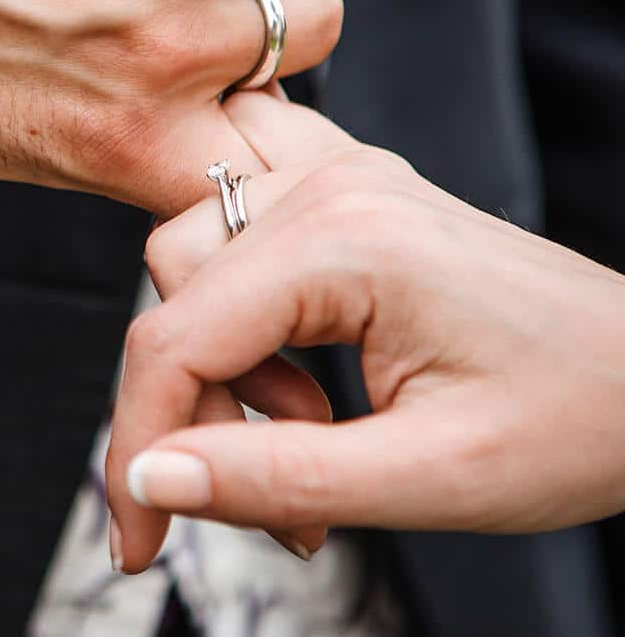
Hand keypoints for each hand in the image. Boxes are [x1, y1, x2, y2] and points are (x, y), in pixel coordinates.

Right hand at [105, 91, 624, 571]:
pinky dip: (239, 313)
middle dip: (191, 404)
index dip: (137, 443)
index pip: (176, 337)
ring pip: (192, 258)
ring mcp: (336, 182)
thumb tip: (150, 481)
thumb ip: (277, 478)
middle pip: (173, 290)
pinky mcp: (343, 200)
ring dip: (220, 359)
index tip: (137, 534)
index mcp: (350, 240)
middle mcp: (331, 187)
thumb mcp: (433, 477)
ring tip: (304, 432)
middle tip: (264, 494)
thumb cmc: (582, 414)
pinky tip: (296, 373)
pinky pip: (236, 236)